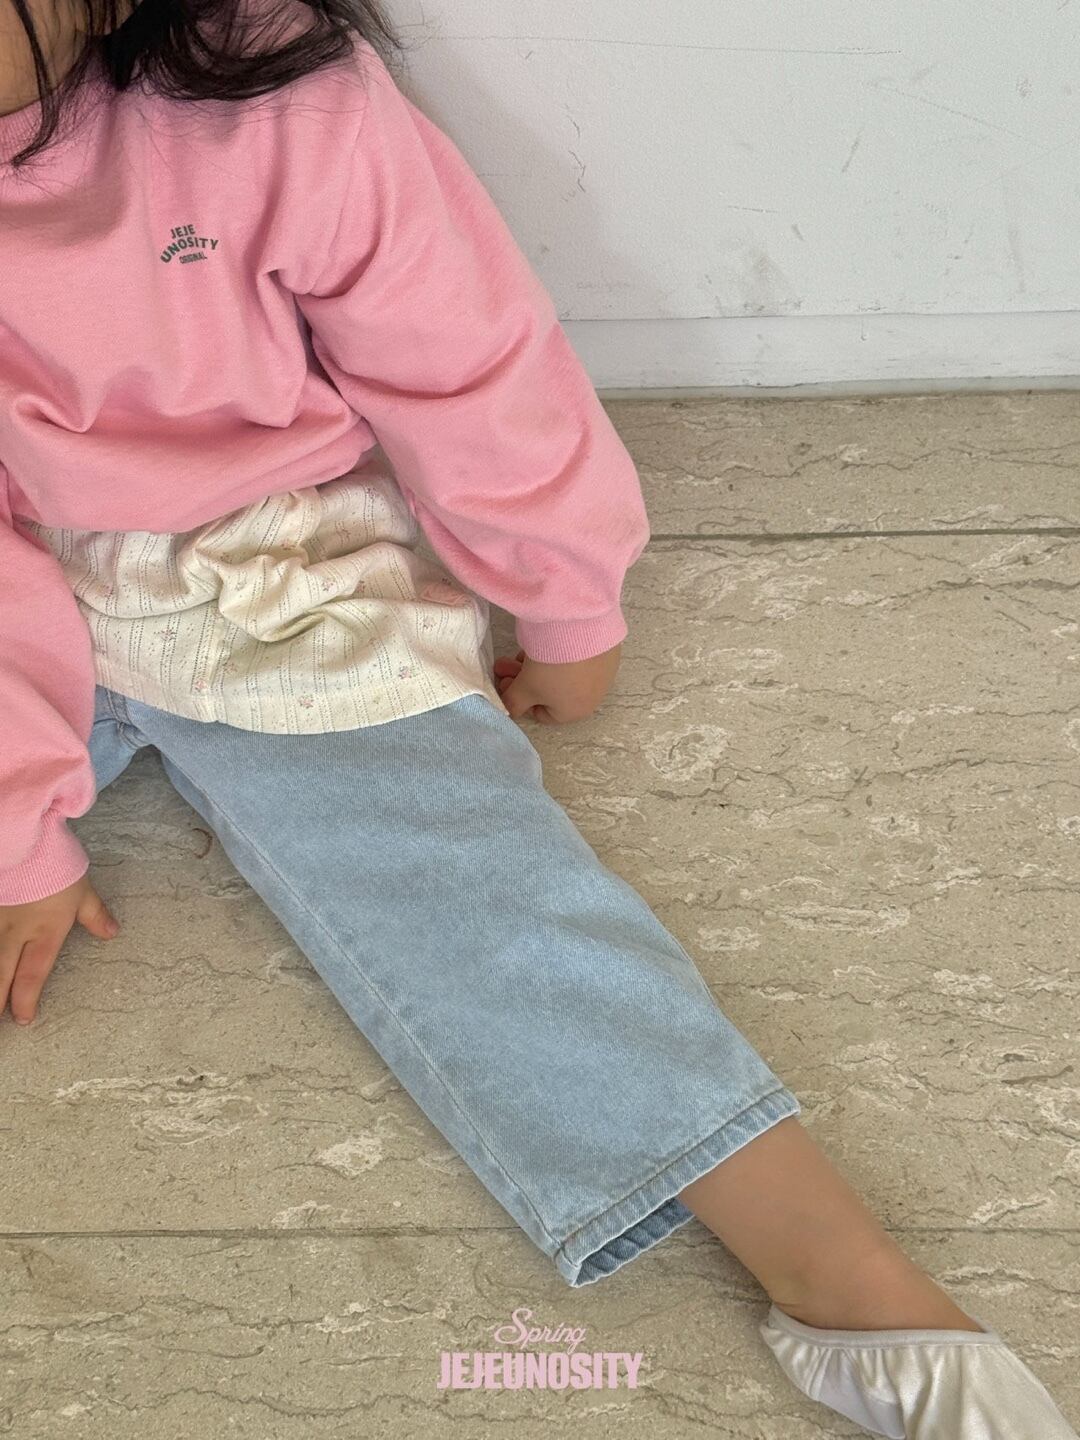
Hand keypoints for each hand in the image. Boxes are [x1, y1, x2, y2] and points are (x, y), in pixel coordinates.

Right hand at [0, 874, 119, 1025]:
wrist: (25, 842)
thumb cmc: (55, 866)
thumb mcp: (83, 892)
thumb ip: (95, 915)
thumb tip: (112, 933)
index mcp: (44, 932)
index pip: (33, 975)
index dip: (26, 1000)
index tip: (24, 1018)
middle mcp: (16, 933)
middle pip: (2, 975)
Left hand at [493, 642, 621, 723]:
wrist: (580, 630)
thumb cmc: (550, 667)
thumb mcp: (523, 688)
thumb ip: (512, 703)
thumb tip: (508, 709)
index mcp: (574, 713)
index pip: (540, 713)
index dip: (519, 698)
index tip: (506, 680)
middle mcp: (593, 698)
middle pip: (551, 692)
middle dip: (526, 679)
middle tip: (507, 663)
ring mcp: (603, 674)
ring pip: (566, 675)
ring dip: (543, 666)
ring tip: (526, 651)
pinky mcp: (608, 652)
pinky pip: (581, 658)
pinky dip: (565, 652)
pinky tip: (552, 641)